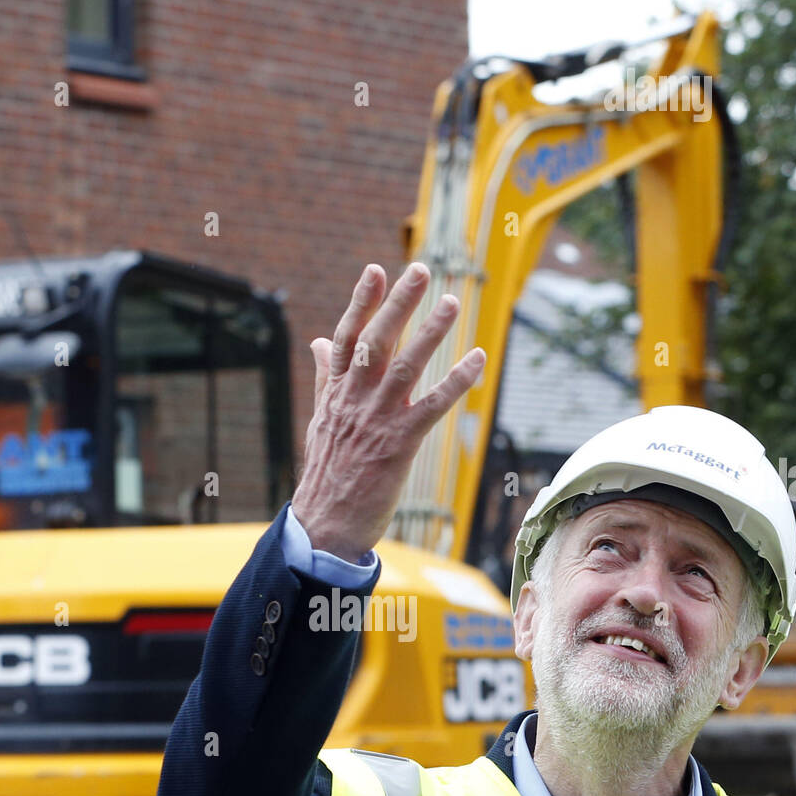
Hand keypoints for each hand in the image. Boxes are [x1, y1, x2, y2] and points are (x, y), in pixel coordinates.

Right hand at [290, 262, 484, 559]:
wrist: (325, 525)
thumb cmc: (328, 474)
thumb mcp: (321, 420)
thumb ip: (326, 378)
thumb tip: (319, 341)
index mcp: (336, 393)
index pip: (347, 338)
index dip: (361, 303)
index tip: (375, 270)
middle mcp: (354, 401)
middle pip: (377, 342)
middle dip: (399, 304)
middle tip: (421, 271)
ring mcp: (376, 422)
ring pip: (406, 368)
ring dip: (431, 334)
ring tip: (452, 303)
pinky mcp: (398, 446)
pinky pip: (432, 407)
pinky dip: (456, 382)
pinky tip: (476, 360)